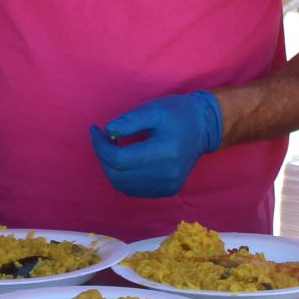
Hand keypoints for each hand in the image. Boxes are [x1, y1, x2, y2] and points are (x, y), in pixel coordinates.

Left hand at [88, 90, 222, 198]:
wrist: (203, 127)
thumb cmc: (178, 113)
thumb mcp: (153, 108)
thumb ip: (130, 120)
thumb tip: (108, 130)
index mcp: (164, 153)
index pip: (119, 159)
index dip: (100, 146)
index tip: (95, 129)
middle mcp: (166, 174)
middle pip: (118, 175)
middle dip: (102, 156)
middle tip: (101, 137)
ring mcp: (167, 186)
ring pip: (123, 186)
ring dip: (110, 167)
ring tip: (113, 147)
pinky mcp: (167, 190)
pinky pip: (134, 190)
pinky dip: (123, 176)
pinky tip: (126, 159)